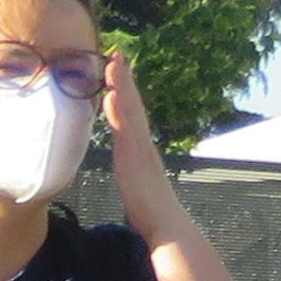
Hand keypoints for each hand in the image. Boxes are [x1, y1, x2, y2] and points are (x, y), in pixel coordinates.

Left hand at [99, 54, 171, 221]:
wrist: (167, 227)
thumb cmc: (149, 213)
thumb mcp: (134, 189)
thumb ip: (130, 176)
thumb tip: (125, 176)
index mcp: (139, 152)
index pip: (129, 116)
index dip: (123, 93)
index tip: (116, 71)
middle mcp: (142, 145)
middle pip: (132, 105)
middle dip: (124, 79)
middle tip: (116, 53)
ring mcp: (141, 150)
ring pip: (130, 111)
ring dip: (122, 86)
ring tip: (114, 62)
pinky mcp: (137, 159)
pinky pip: (126, 129)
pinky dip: (120, 110)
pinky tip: (113, 93)